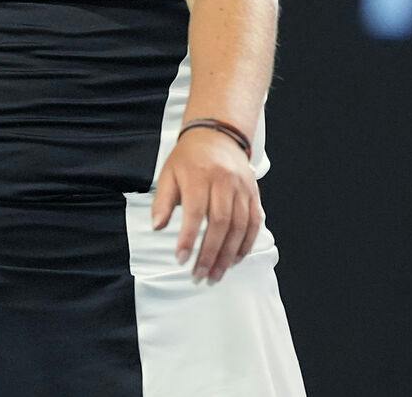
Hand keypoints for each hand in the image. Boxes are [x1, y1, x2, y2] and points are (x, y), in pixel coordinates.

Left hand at [150, 127, 261, 283]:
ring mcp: (242, 188)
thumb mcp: (168, 173)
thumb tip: (157, 226)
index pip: (195, 212)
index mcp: (199, 175)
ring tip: (217, 274)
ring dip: (228, 254)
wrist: (217, 135)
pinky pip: (254, 222)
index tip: (181, 259)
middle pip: (220, 223)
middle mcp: (224, 181)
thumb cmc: (188, 158)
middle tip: (200, 275)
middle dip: (210, 253)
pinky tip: (235, 259)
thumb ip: (162, 201)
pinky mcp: (254, 194)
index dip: (188, 238)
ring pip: (240, 226)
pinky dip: (246, 243)